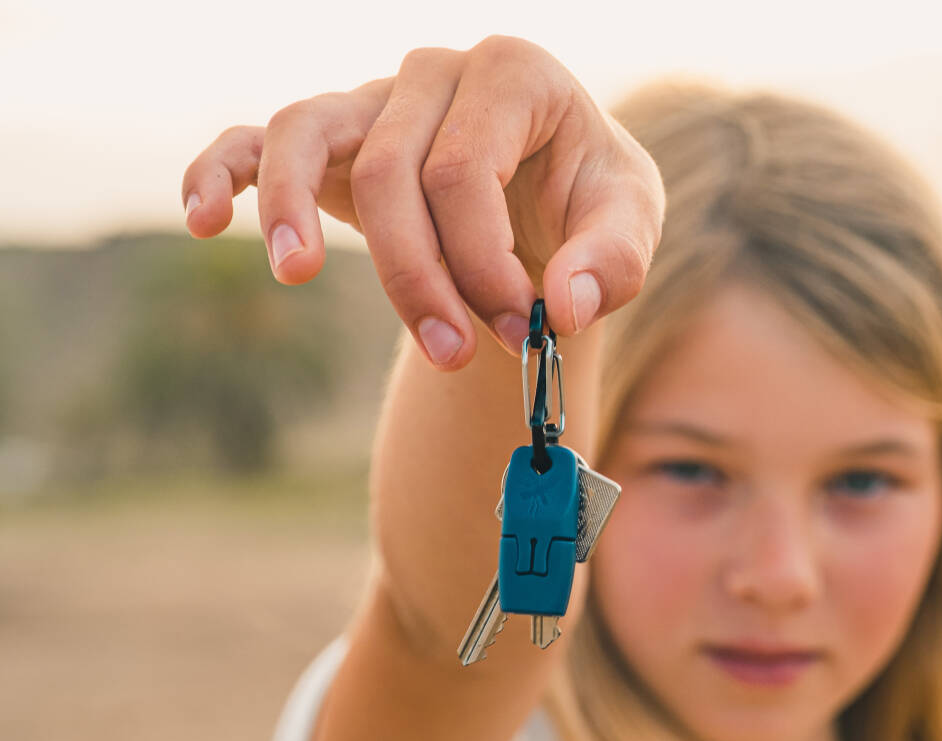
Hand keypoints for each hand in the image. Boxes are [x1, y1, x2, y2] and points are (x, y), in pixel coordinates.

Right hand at [181, 36, 664, 367]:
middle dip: (421, 277)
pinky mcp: (333, 138)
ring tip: (299, 272)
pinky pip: (256, 137)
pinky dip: (221, 170)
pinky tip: (200, 218)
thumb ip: (613, 262)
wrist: (550, 195)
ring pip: (306, 134)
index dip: (483, 263)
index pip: (466, 170)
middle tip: (456, 353)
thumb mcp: (628, 224)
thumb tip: (562, 309)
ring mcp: (373, 98)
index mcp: (515, 74)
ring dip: (294, 212)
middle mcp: (435, 72)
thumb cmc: (587, 202)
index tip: (520, 330)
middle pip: (393, 172)